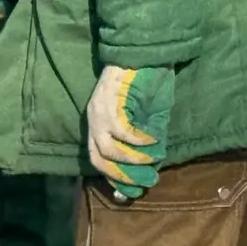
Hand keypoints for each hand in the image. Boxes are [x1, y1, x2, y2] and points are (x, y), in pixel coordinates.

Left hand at [84, 65, 175, 201]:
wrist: (140, 53)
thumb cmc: (143, 83)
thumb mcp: (144, 116)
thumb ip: (144, 137)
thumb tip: (152, 164)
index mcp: (97, 124)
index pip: (97, 158)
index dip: (113, 176)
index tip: (129, 192)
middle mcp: (93, 120)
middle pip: (98, 158)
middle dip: (122, 174)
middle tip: (146, 180)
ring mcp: (99, 111)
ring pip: (108, 148)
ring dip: (133, 158)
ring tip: (153, 158)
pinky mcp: (109, 102)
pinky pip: (121, 131)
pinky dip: (138, 140)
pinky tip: (153, 140)